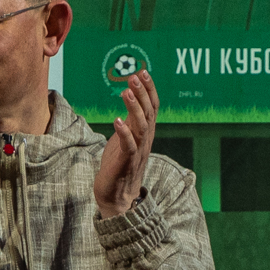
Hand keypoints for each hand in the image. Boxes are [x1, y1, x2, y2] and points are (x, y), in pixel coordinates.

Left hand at [95, 68, 158, 218]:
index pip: (152, 107)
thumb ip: (130, 120)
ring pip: (141, 126)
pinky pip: (129, 146)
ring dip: (134, 108)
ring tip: (125, 92)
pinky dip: (124, 133)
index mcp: (145, 133)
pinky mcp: (126, 163)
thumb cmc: (119, 165)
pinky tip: (116, 121)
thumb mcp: (125, 137)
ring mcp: (137, 152)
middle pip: (149, 113)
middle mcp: (145, 140)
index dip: (149, 89)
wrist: (117, 197)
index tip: (142, 72)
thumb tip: (131, 97)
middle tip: (134, 76)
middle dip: (142, 93)